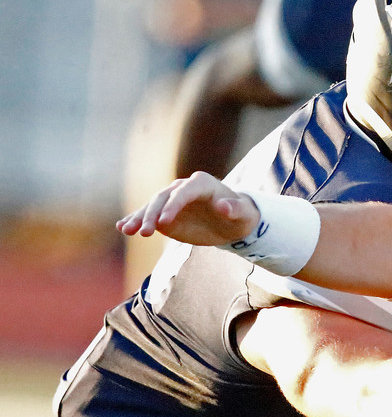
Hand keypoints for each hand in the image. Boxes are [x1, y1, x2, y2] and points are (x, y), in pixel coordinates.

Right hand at [116, 172, 258, 245]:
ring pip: (152, 206)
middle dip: (152, 215)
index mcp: (202, 183)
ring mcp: (172, 200)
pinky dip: (136, 220)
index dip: (173, 206)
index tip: (164, 222)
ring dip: (139, 218)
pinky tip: (122, 227)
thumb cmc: (241, 215)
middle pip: (163, 198)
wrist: (233, 221)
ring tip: (127, 230)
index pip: (184, 192)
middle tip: (144, 233)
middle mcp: (183, 188)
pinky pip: (149, 215)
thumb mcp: (243, 214)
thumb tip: (223, 206)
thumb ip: (234, 209)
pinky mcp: (166, 213)